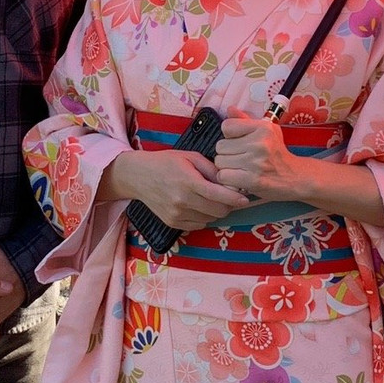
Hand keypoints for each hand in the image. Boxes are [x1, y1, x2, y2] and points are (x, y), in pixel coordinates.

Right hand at [101, 150, 248, 230]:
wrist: (138, 176)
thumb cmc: (166, 163)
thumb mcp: (191, 157)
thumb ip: (212, 169)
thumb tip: (231, 181)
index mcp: (189, 182)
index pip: (220, 196)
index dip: (236, 198)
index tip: (245, 198)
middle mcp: (182, 201)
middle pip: (218, 211)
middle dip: (227, 205)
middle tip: (228, 196)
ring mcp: (177, 214)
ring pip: (210, 219)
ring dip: (215, 211)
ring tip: (210, 199)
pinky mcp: (173, 223)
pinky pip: (198, 225)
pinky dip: (203, 217)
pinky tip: (198, 205)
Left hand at [214, 112, 309, 201]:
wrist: (295, 177)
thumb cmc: (277, 154)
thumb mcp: (268, 131)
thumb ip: (245, 121)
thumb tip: (229, 109)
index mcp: (263, 128)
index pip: (227, 126)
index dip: (229, 136)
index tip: (239, 142)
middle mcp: (260, 143)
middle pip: (220, 146)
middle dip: (227, 153)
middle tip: (240, 158)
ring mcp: (256, 162)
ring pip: (220, 162)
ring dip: (226, 167)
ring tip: (240, 168)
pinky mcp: (252, 180)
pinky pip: (223, 176)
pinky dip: (227, 179)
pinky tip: (238, 178)